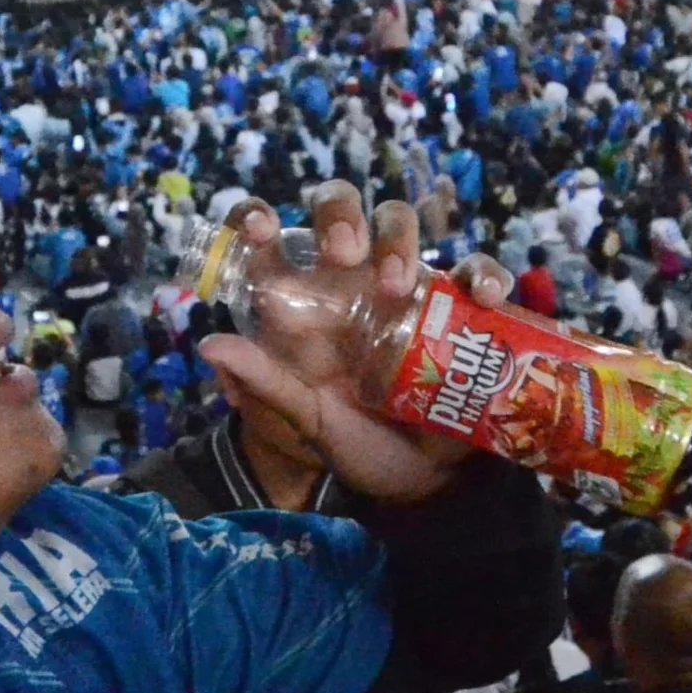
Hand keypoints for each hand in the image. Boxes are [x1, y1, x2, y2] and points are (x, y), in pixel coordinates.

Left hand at [198, 181, 513, 502]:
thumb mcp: (308, 420)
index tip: (256, 228)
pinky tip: (480, 295)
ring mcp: (406, 288)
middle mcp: (350, 282)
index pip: (270, 240)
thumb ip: (266, 383)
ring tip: (398, 285)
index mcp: (303, 303)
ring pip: (399, 223)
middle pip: (341, 211)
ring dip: (398, 238)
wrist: (419, 481)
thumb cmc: (356, 444)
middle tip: (343, 254)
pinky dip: (481, 272)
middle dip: (339, 215)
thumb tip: (210, 345)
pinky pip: (472, 271)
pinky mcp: (456, 306)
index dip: (256, 219)